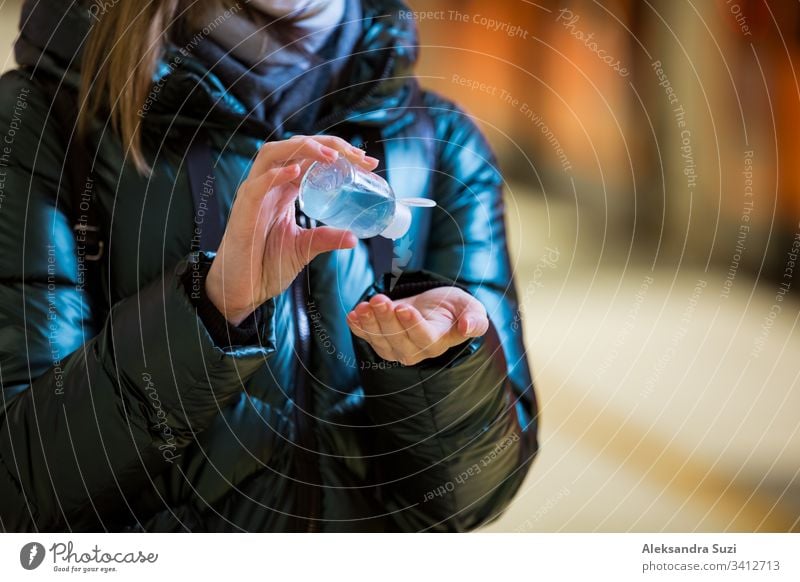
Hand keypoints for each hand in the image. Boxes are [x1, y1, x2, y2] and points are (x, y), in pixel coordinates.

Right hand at [206, 135, 378, 324]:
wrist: (242, 290)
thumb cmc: (266, 265)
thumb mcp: (304, 248)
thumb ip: (326, 238)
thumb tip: (355, 238)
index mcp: (285, 189)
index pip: (312, 158)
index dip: (339, 153)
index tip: (368, 163)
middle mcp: (270, 185)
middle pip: (296, 147)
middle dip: (328, 145)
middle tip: (358, 156)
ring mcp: (255, 194)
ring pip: (273, 154)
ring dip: (303, 149)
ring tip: (331, 156)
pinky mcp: (243, 210)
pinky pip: (257, 185)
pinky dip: (276, 175)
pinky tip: (296, 171)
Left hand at [346, 286, 488, 366]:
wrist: (436, 308)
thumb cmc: (455, 308)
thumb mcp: (471, 309)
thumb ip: (474, 320)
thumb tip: (468, 327)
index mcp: (438, 341)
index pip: (424, 337)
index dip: (413, 325)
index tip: (404, 308)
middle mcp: (416, 350)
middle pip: (398, 339)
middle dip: (387, 319)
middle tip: (380, 300)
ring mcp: (397, 348)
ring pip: (380, 339)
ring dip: (370, 322)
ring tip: (365, 305)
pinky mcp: (382, 341)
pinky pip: (367, 337)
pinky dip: (358, 327)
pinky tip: (353, 315)